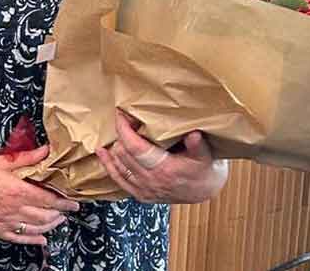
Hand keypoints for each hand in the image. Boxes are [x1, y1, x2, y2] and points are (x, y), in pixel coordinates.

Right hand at [0, 145, 79, 245]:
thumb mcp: (3, 161)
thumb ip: (27, 158)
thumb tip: (46, 150)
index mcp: (17, 190)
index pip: (48, 200)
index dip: (64, 203)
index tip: (73, 204)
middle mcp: (13, 208)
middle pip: (45, 216)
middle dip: (59, 215)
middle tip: (66, 212)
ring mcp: (4, 221)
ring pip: (34, 228)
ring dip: (49, 226)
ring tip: (57, 222)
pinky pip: (18, 238)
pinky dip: (32, 240)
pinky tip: (41, 239)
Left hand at [97, 111, 228, 203]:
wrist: (206, 191)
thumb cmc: (205, 169)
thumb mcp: (206, 155)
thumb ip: (197, 145)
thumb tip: (193, 134)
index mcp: (165, 169)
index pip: (135, 147)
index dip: (124, 129)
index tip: (121, 114)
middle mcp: (151, 181)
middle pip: (124, 154)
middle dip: (121, 134)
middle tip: (125, 120)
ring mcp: (145, 190)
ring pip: (118, 166)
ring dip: (114, 148)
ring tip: (116, 132)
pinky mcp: (141, 195)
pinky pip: (119, 180)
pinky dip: (108, 166)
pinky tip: (102, 153)